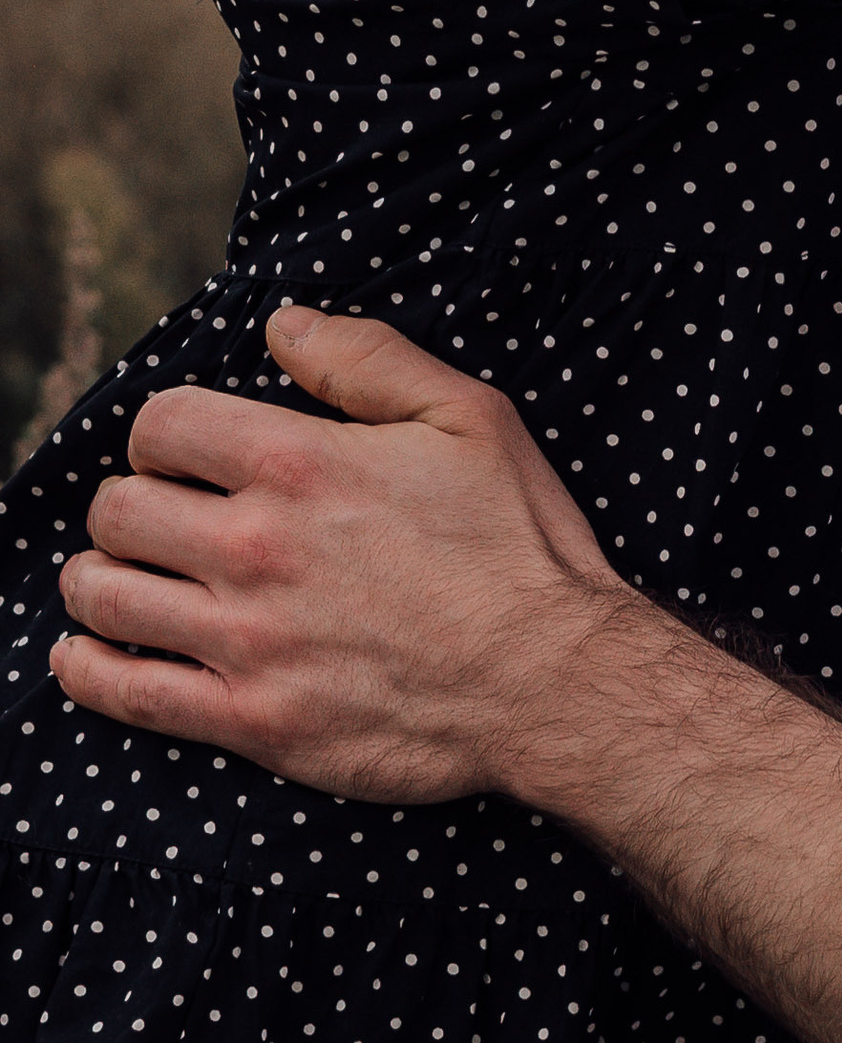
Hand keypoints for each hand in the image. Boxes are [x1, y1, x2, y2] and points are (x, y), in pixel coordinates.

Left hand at [51, 307, 638, 805]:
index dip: (165, 433)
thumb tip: (281, 322)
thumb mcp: (469, 417)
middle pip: (117, 509)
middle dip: (130, 504)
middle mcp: (256, 547)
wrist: (555, 681)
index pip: (161, 425)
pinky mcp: (253, 720)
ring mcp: (248, 639)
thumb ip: (368, 358)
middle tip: (160, 518)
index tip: (186, 455)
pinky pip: (124, 692)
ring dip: (97, 578)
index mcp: (299, 463)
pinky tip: (88, 651)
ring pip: (103, 594)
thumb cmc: (519, 544)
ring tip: (119, 577)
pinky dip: (86, 667)